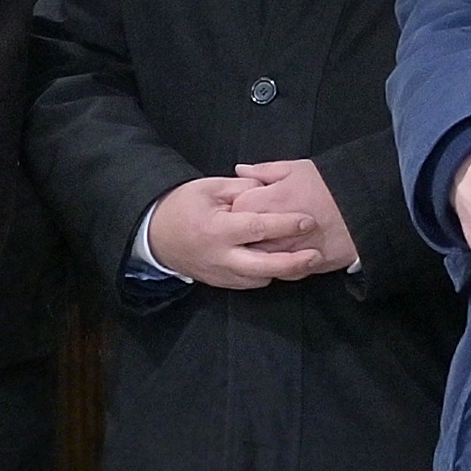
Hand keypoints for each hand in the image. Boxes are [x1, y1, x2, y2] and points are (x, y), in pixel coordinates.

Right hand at [146, 159, 352, 288]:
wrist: (155, 235)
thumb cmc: (183, 206)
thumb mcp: (208, 187)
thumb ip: (241, 187)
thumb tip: (269, 186)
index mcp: (218, 229)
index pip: (258, 228)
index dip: (285, 224)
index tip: (308, 220)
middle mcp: (220, 256)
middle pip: (263, 266)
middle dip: (293, 263)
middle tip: (316, 255)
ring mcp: (220, 273)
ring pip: (259, 279)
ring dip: (283, 272)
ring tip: (304, 260)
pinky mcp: (220, 282)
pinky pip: (249, 284)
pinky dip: (266, 275)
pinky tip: (280, 264)